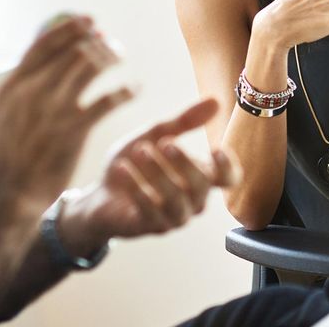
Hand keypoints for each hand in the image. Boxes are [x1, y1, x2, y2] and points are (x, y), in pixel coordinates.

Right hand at [0, 15, 132, 210]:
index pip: (44, 45)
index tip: (89, 20)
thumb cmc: (12, 153)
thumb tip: (45, 54)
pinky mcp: (74, 131)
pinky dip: (125, 90)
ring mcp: (53, 111)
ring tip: (122, 57)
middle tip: (112, 44)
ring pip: (90, 67)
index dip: (70, 28)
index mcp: (13, 87)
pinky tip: (135, 89)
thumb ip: (23, 86)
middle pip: (72, 51)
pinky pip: (108, 100)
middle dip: (96, 42)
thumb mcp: (5, 114)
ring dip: (111, 57)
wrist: (10, 193)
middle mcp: (32, 93)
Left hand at [65, 98, 239, 245]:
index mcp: (200, 178)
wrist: (99, 194)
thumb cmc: (134, 164)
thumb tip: (215, 101)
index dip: (228, 167)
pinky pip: (149, 212)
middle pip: (202, 186)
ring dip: (159, 174)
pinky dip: (136, 188)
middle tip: (164, 142)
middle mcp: (193, 200)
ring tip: (140, 151)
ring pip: (177, 201)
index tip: (215, 149)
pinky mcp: (149, 227)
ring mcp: (173, 217)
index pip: (228, 179)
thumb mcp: (155, 135)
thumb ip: (184, 121)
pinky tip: (122, 168)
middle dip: (185, 163)